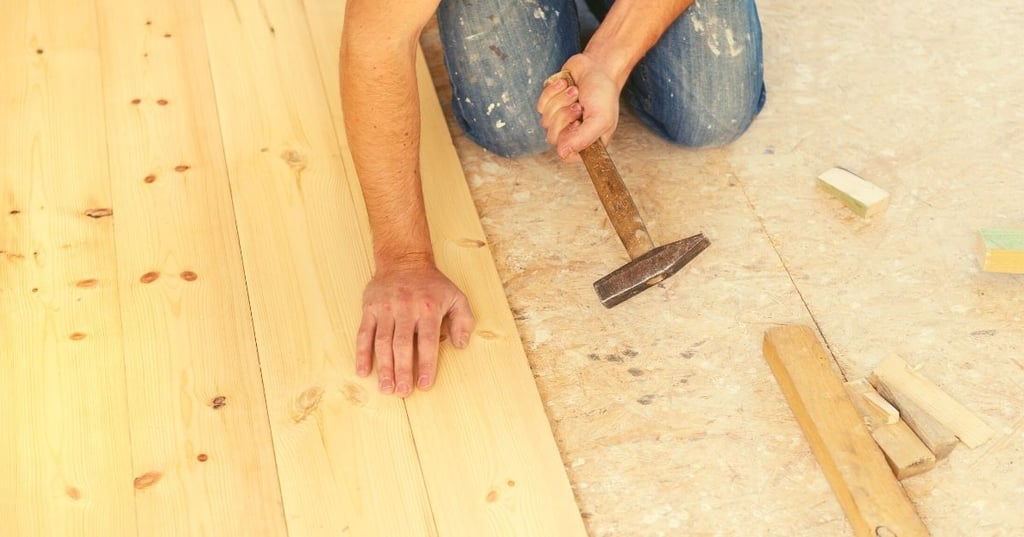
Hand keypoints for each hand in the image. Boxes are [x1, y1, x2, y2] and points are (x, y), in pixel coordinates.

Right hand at [356, 261, 474, 396]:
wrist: (403, 260)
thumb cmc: (432, 284)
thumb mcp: (456, 297)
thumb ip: (463, 321)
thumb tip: (461, 345)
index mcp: (429, 308)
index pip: (428, 341)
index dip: (426, 364)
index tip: (425, 385)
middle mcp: (406, 309)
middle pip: (403, 345)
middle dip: (402, 370)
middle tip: (402, 392)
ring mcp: (386, 309)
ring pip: (383, 342)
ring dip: (384, 367)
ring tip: (386, 388)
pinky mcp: (370, 308)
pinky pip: (364, 333)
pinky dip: (362, 353)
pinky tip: (363, 371)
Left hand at [537, 54, 620, 160]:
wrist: (597, 66)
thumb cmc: (603, 93)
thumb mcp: (600, 119)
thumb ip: (583, 139)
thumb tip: (562, 153)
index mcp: (587, 142)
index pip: (567, 155)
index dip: (569, 139)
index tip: (578, 124)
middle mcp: (571, 134)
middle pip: (553, 137)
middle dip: (564, 116)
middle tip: (579, 105)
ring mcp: (559, 119)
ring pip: (546, 119)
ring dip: (561, 100)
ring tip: (575, 92)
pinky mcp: (549, 105)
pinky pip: (541, 104)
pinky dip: (553, 91)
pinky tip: (566, 84)